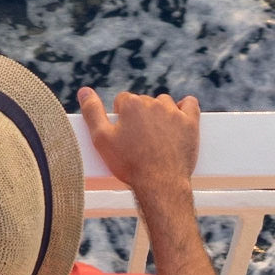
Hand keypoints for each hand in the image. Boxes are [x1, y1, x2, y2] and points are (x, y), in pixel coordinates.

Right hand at [76, 87, 199, 195]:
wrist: (160, 184)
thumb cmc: (129, 164)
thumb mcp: (101, 140)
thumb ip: (92, 112)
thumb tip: (83, 90)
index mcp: (131, 104)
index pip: (123, 101)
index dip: (121, 117)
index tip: (123, 133)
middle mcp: (153, 103)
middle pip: (143, 102)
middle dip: (140, 116)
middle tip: (138, 139)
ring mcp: (174, 112)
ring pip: (164, 104)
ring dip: (160, 114)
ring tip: (156, 135)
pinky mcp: (190, 123)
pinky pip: (190, 104)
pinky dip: (185, 108)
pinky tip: (178, 119)